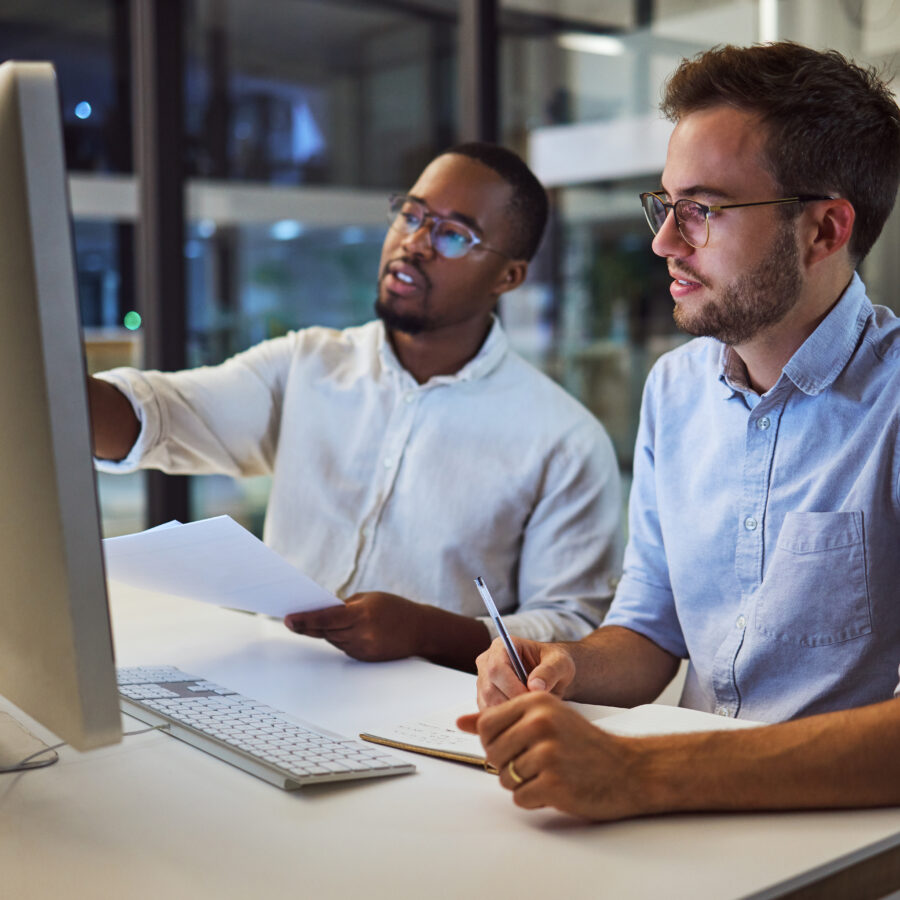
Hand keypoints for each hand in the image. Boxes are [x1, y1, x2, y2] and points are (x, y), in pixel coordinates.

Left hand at [284, 592, 425, 661]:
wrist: (420, 630)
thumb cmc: (394, 608)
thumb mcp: (370, 598)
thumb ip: (345, 605)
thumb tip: (321, 612)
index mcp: (362, 614)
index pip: (327, 618)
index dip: (305, 619)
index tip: (288, 619)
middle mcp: (362, 634)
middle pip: (326, 631)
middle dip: (310, 625)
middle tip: (292, 618)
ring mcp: (363, 649)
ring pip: (333, 640)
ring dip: (327, 631)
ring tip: (322, 621)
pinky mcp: (365, 658)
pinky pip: (344, 647)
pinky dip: (341, 638)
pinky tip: (345, 631)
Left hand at [457, 693, 645, 820]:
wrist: (629, 769)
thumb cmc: (583, 743)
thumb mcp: (545, 718)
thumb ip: (500, 719)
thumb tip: (460, 722)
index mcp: (536, 702)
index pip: (486, 725)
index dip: (495, 741)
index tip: (516, 744)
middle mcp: (540, 722)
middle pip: (492, 753)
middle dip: (509, 764)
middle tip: (538, 762)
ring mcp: (547, 753)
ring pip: (505, 778)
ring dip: (523, 783)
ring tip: (550, 774)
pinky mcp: (554, 783)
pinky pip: (521, 798)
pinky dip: (535, 799)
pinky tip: (557, 788)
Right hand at [475, 637, 575, 708]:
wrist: (553, 675)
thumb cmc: (555, 664)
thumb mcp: (560, 663)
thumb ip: (549, 671)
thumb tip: (535, 687)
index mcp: (501, 646)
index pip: (496, 668)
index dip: (512, 687)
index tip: (531, 699)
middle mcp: (487, 662)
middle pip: (489, 689)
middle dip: (511, 703)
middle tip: (533, 711)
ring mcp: (483, 682)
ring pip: (487, 704)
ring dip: (509, 713)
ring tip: (531, 712)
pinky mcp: (484, 699)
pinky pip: (490, 715)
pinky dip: (505, 720)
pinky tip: (523, 717)